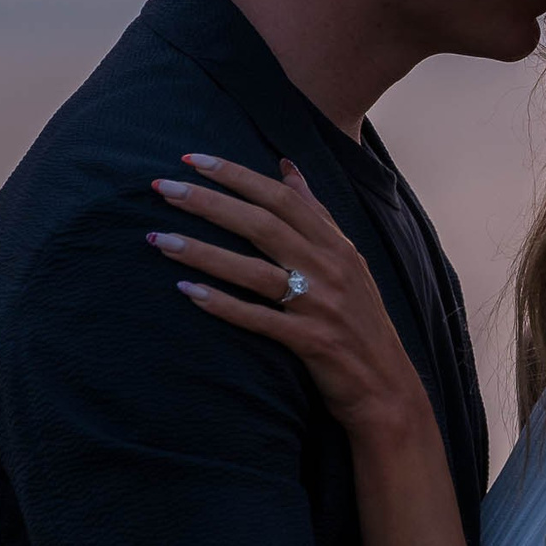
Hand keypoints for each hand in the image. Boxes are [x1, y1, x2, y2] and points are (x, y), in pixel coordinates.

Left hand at [145, 153, 426, 434]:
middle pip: (262, 225)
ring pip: (253, 270)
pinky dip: (222, 304)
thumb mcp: (347, 259)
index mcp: (337, 245)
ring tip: (159, 239)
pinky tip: (186, 291)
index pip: (283, 198)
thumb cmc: (360, 319)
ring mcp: (320, 305)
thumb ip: (316, 214)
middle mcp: (330, 268)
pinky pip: (258, 318)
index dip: (237, 175)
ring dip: (203, 252)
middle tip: (162, 187)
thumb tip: (287, 166)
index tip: (195, 159)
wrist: (386, 385)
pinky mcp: (310, 341)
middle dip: (209, 202)